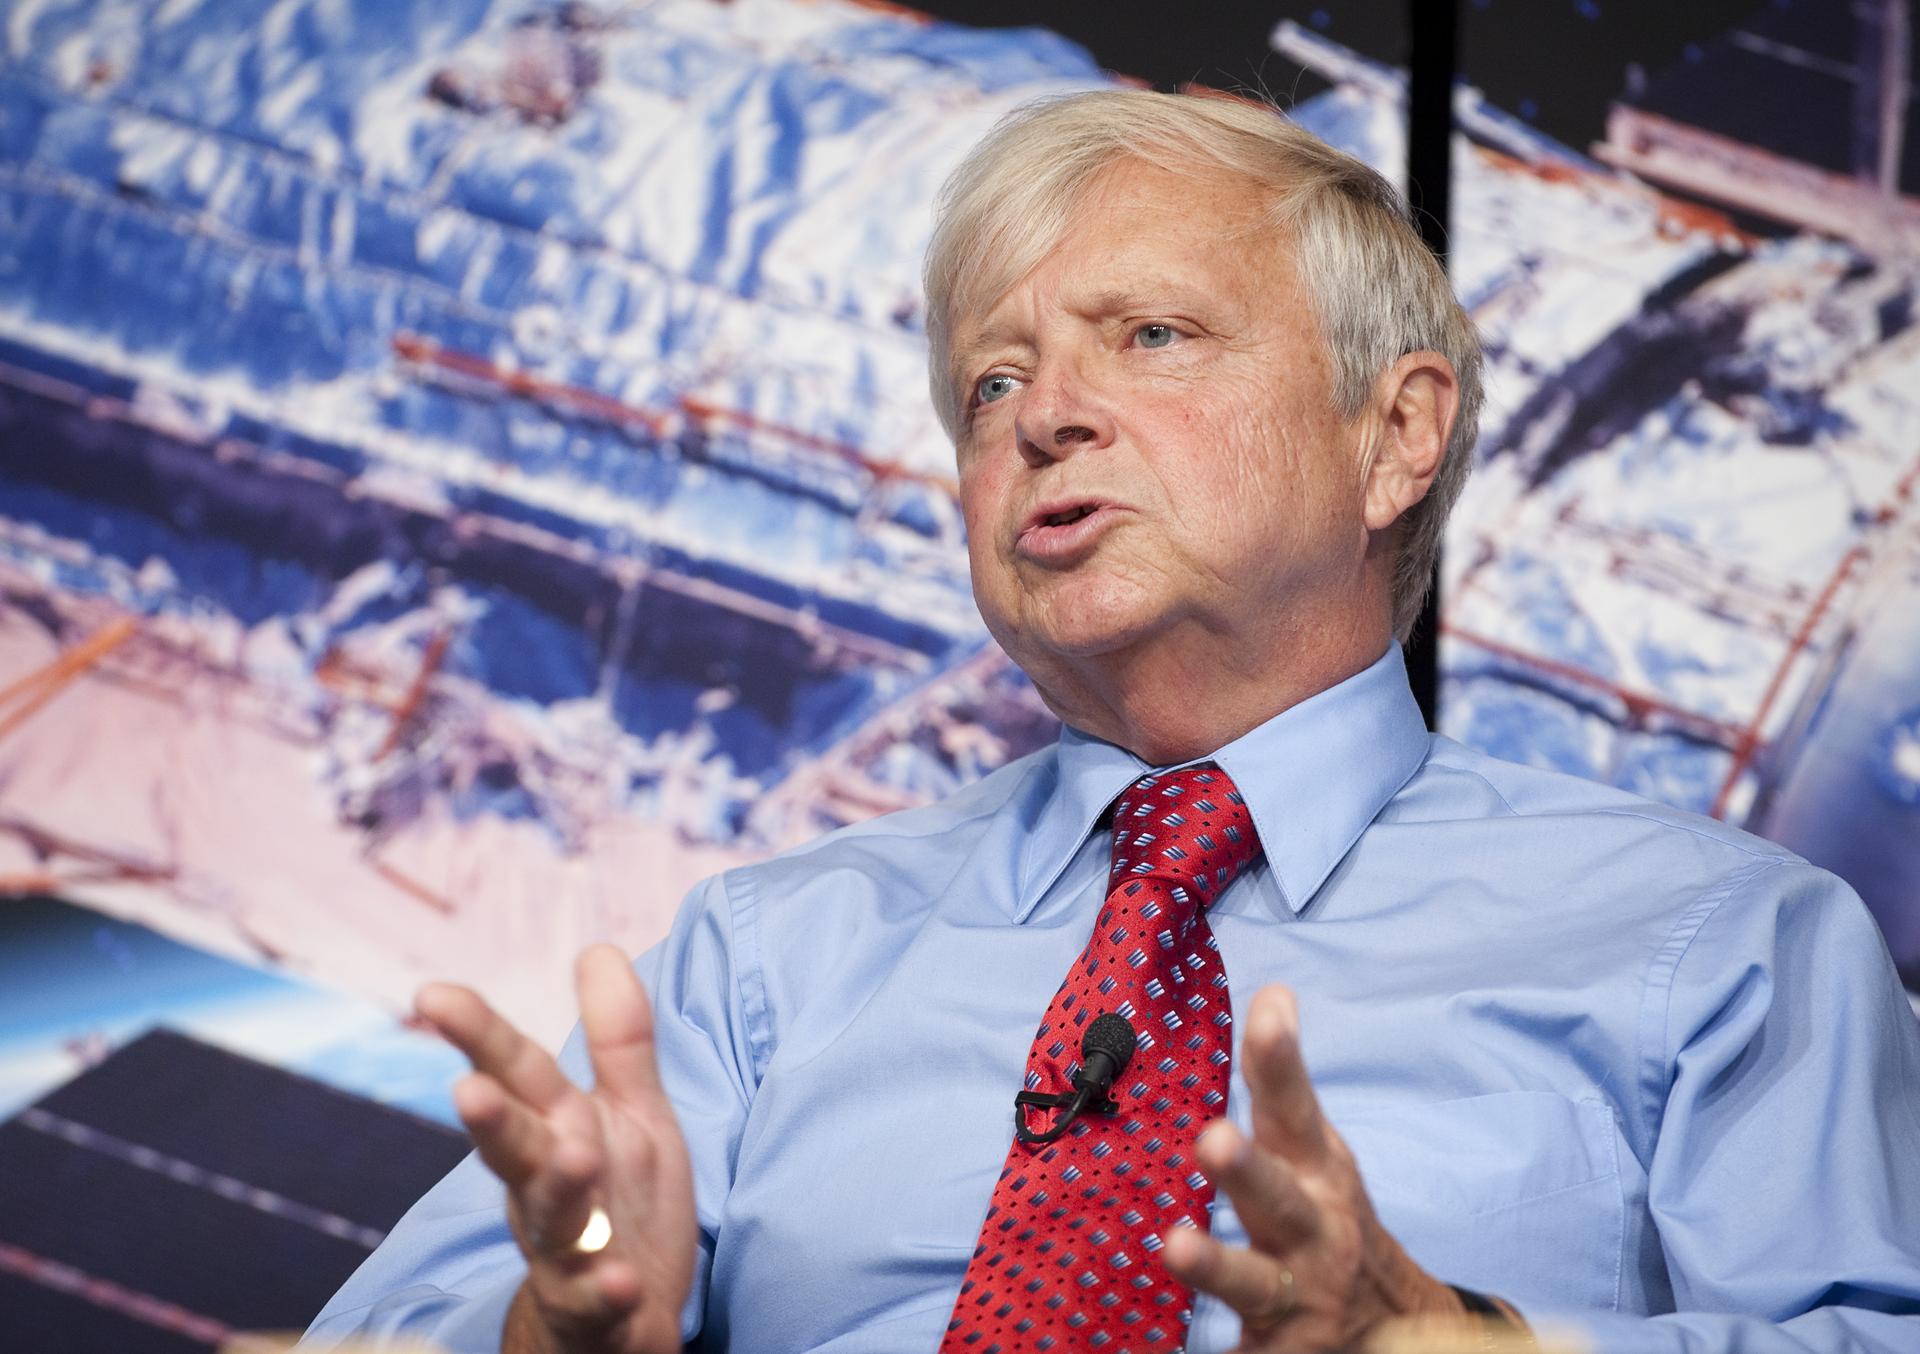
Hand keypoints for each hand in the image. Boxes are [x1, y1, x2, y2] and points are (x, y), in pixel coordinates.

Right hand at [415, 945, 695, 1353]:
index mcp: (555, 1130)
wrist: (620, 1320)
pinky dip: (605, 1292)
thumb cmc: (617, 1204)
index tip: (431, 994)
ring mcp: (567, 1252)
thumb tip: (597, 949)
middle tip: (469, 1088)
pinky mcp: (595, 1310)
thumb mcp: (630, 1113)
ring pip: (554, 1222)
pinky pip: (595, 1303)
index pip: (513, 1072)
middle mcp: (546, 1188)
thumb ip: (619, 1039)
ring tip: (574, 1158)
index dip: (476, 1033)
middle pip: (516, 1147)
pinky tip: (621, 1282)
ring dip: (559, 1191)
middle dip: (493, 1119)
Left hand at [1162, 985, 1466, 1351]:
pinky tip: (1152, 1350)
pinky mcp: (1278, 1351)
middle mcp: (1313, 1231)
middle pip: (1278, 1197)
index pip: (1295, 1107)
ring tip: (1175, 1245)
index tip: (1268, 1011)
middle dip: (1248, 1169)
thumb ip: (1284, 1079)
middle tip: (1213, 1139)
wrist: (1389, 1325)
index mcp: (1318, 1172)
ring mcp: (1298, 1296)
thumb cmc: (1330, 1217)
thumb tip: (1273, 990)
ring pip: (1255, 1281)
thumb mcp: (1315, 1148)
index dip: (1281, 1061)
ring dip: (1216, 1265)